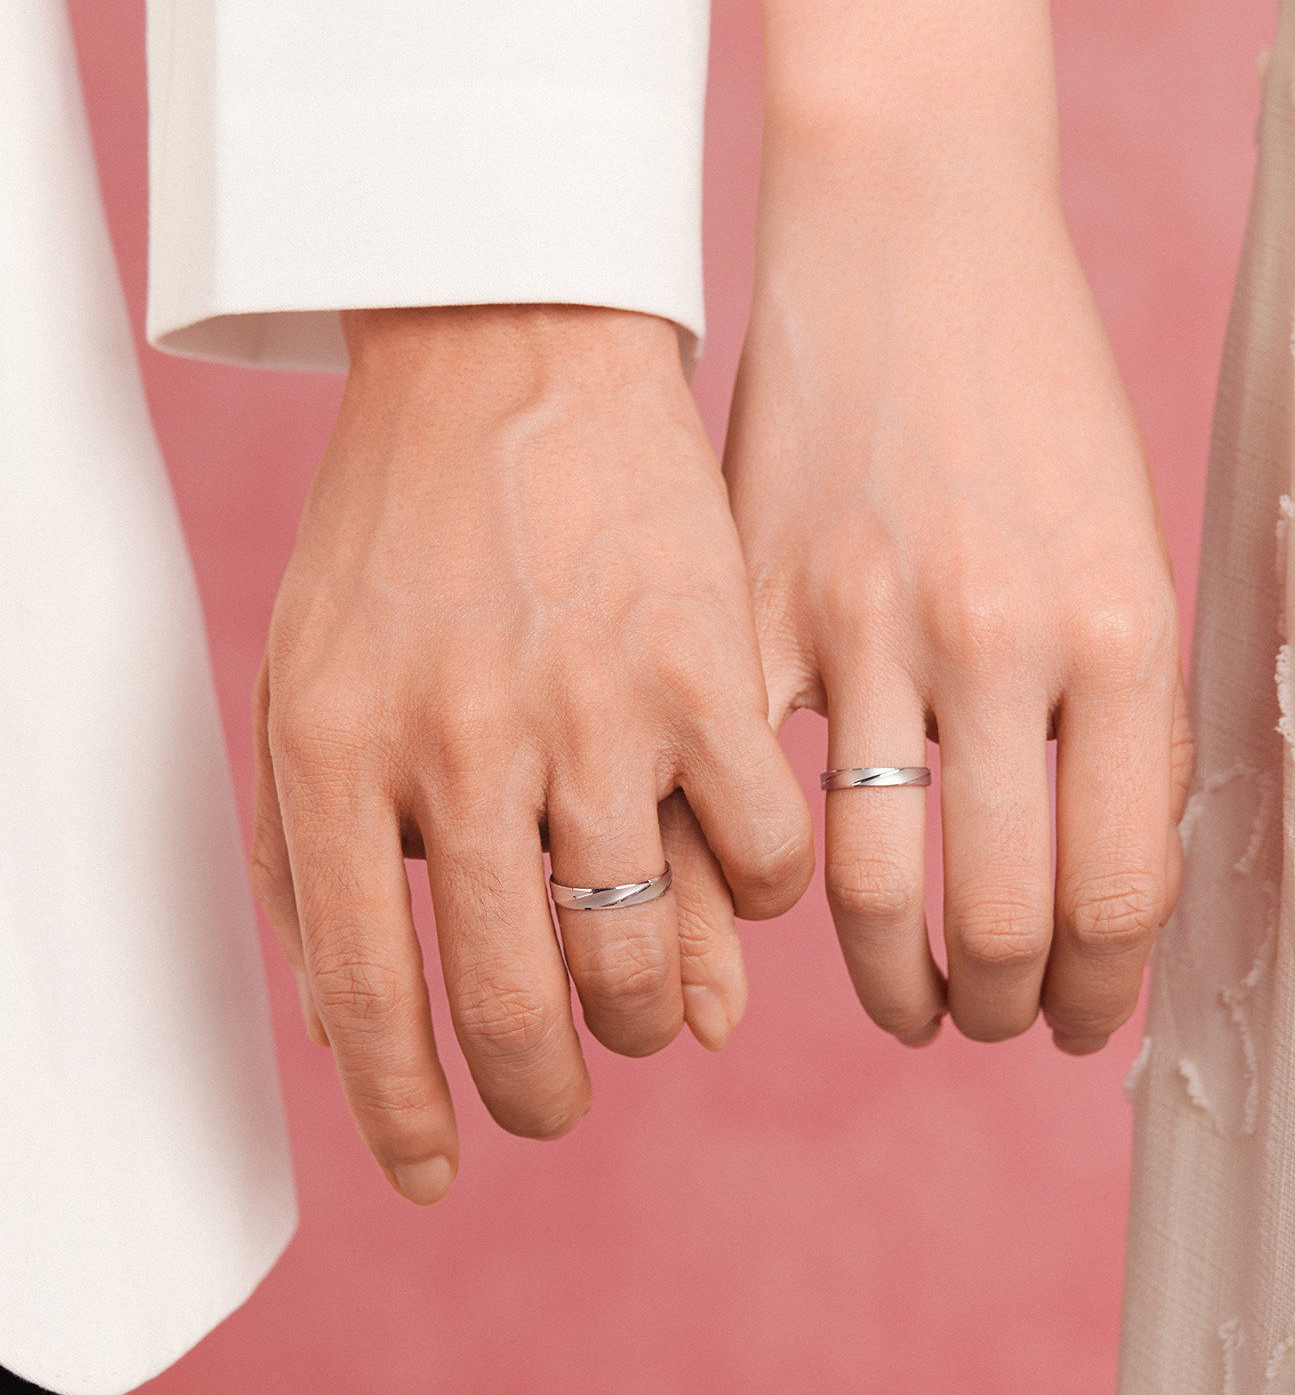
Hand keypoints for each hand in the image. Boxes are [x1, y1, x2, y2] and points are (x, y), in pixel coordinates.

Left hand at [251, 305, 811, 1201]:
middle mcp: (463, 745)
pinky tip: (732, 861)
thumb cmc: (401, 523)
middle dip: (542, 1089)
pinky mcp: (706, 669)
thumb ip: (327, 854)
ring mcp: (593, 708)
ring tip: (645, 999)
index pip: (369, 996)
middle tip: (560, 1095)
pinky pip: (764, 857)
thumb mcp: (312, 677)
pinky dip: (758, 894)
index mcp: (340, 749)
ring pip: (643, 959)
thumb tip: (395, 1025)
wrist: (502, 346)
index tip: (440, 1167)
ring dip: (648, 1013)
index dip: (407, 1111)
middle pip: (519, 1006)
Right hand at [726, 190, 1192, 1052]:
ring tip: (905, 995)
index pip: (1121, 886)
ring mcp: (863, 617)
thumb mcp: (1124, 553)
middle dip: (999, 1004)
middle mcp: (995, 632)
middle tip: (984, 1018)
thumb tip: (1097, 889)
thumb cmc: (1033, 398)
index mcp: (1119, 625)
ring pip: (871, 879)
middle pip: (997, 911)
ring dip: (896, 974)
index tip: (1078, 1020)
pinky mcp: (752, 600)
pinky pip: (748, 791)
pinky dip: (771, 874)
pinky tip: (794, 891)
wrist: (911, 241)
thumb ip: (1121, 722)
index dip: (1103, 988)